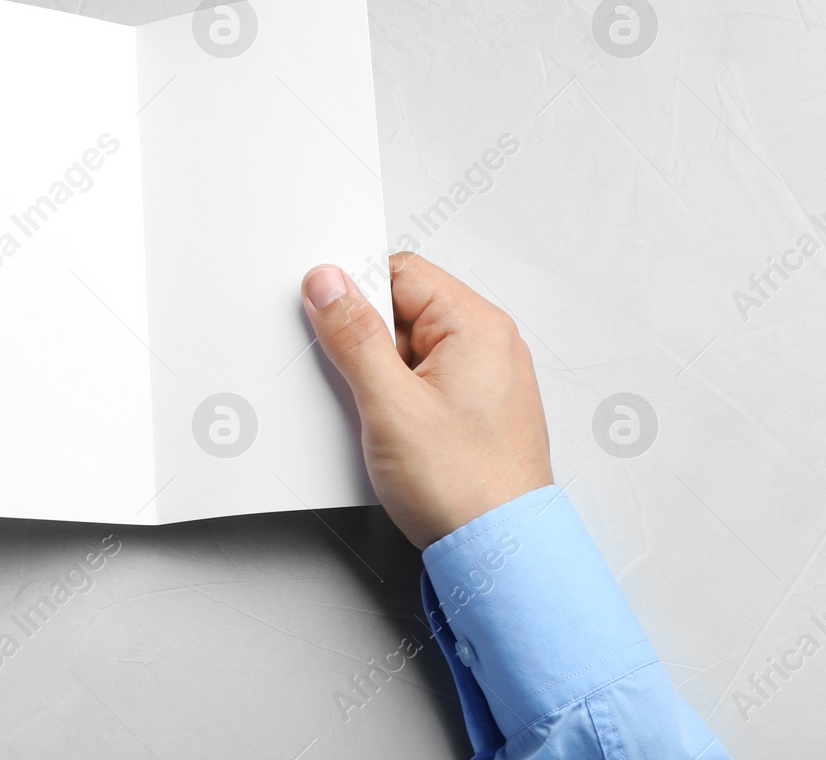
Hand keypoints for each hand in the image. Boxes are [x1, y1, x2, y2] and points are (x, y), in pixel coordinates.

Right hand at [301, 252, 551, 548]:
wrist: (501, 555)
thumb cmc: (466, 488)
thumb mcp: (390, 404)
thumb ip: (354, 335)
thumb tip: (328, 283)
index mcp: (477, 326)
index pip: (400, 272)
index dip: (356, 294)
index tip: (327, 321)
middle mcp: (489, 345)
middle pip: (402, 310)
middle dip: (366, 342)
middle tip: (356, 382)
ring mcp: (483, 378)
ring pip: (407, 350)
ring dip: (380, 376)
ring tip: (381, 418)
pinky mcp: (473, 409)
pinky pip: (421, 382)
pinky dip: (396, 399)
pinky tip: (389, 432)